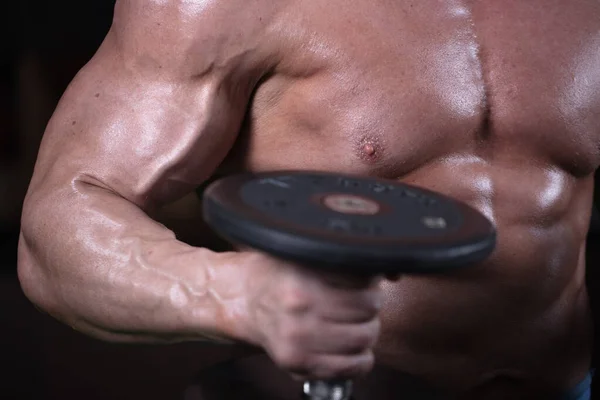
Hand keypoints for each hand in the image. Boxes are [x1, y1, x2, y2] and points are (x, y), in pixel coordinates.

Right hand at [238, 251, 382, 380]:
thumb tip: (378, 265)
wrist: (243, 300)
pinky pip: (351, 367)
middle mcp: (299, 314)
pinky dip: (361, 358)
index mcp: (301, 284)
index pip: (363, 288)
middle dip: (370, 305)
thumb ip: (335, 259)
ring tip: (355, 322)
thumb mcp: (301, 256)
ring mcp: (298, 343)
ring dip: (366, 330)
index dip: (370, 284)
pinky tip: (351, 346)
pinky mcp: (299, 364)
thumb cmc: (274, 275)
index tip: (366, 282)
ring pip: (363, 339)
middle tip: (361, 301)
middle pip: (366, 312)